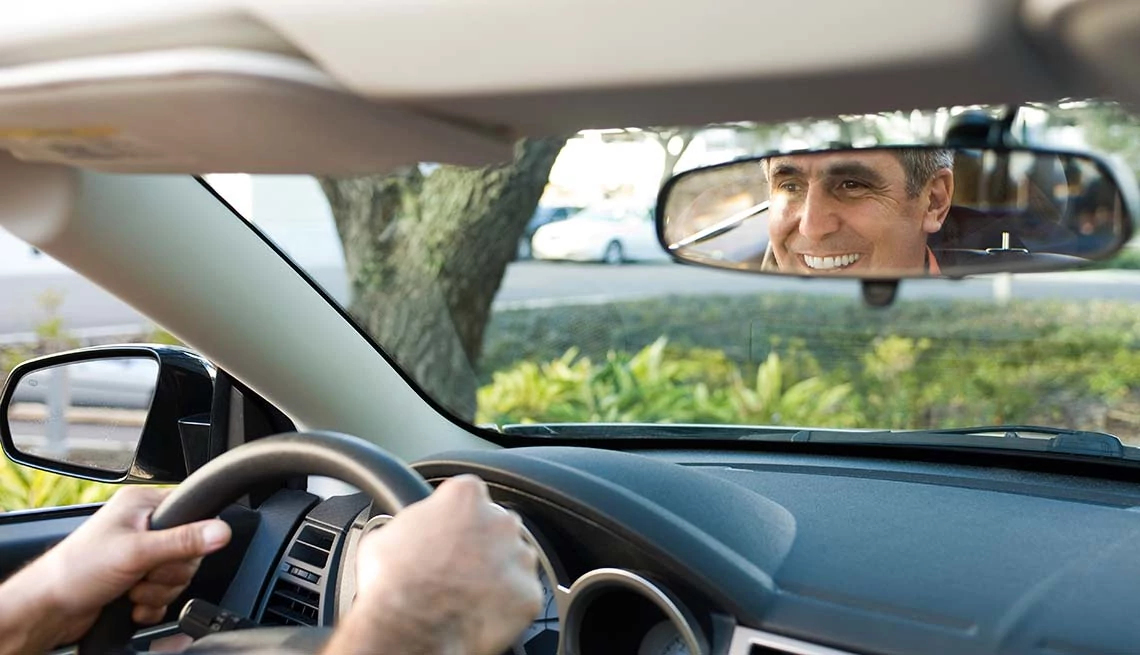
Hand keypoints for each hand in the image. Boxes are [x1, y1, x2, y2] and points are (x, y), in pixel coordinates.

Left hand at [34, 486, 231, 641]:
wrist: (48, 609)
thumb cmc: (76, 571)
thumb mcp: (136, 552)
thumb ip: (183, 541)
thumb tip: (221, 531)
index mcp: (143, 505)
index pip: (194, 514)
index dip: (190, 539)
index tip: (171, 554)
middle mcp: (144, 526)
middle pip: (189, 552)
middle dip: (168, 574)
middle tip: (143, 575)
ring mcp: (141, 555)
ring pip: (178, 576)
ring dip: (158, 592)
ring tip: (131, 591)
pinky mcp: (138, 580)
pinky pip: (166, 595)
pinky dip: (152, 605)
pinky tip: (133, 605)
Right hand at [324, 475, 541, 654]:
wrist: (407, 627)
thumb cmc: (392, 582)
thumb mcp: (386, 535)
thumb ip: (414, 522)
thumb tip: (409, 529)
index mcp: (465, 496)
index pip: (470, 495)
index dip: (458, 517)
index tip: (450, 533)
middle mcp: (499, 519)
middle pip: (498, 525)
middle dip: (483, 543)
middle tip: (459, 567)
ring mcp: (518, 556)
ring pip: (515, 559)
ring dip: (499, 572)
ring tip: (469, 593)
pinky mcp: (528, 592)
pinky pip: (522, 594)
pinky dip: (507, 604)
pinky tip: (481, 611)